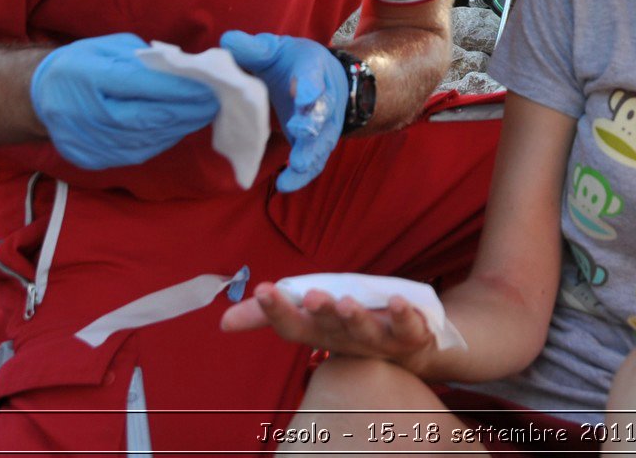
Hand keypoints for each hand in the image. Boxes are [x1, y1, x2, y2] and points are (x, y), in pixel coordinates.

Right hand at [29, 33, 221, 168]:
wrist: (38, 97)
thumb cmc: (80, 64)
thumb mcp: (108, 48)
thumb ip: (145, 59)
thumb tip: (186, 70)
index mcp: (87, 76)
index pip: (141, 85)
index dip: (179, 89)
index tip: (209, 87)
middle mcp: (84, 112)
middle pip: (146, 117)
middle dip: (187, 111)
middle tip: (216, 104)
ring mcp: (85, 141)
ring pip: (144, 140)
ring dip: (178, 128)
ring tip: (203, 115)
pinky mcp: (90, 159)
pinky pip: (135, 154)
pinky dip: (161, 141)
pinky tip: (177, 128)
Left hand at [220, 31, 347, 191]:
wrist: (322, 77)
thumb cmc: (289, 62)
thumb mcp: (273, 49)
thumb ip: (252, 48)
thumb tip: (227, 41)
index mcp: (312, 68)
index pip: (314, 76)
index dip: (310, 85)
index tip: (302, 95)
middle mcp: (326, 97)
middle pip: (324, 111)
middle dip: (313, 121)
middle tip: (299, 131)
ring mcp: (325, 123)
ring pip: (323, 140)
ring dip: (311, 153)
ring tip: (296, 166)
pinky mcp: (319, 143)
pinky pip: (315, 161)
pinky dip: (303, 174)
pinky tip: (285, 185)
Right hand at [221, 282, 436, 370]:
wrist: (413, 347)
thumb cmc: (352, 326)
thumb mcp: (313, 318)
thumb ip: (273, 315)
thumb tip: (223, 321)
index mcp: (321, 334)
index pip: (293, 328)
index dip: (276, 312)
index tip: (262, 289)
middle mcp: (346, 341)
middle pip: (329, 329)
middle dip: (318, 312)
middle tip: (309, 296)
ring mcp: (379, 340)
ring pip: (365, 330)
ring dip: (354, 317)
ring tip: (345, 302)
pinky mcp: (410, 334)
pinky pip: (408, 326)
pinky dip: (404, 314)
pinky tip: (399, 300)